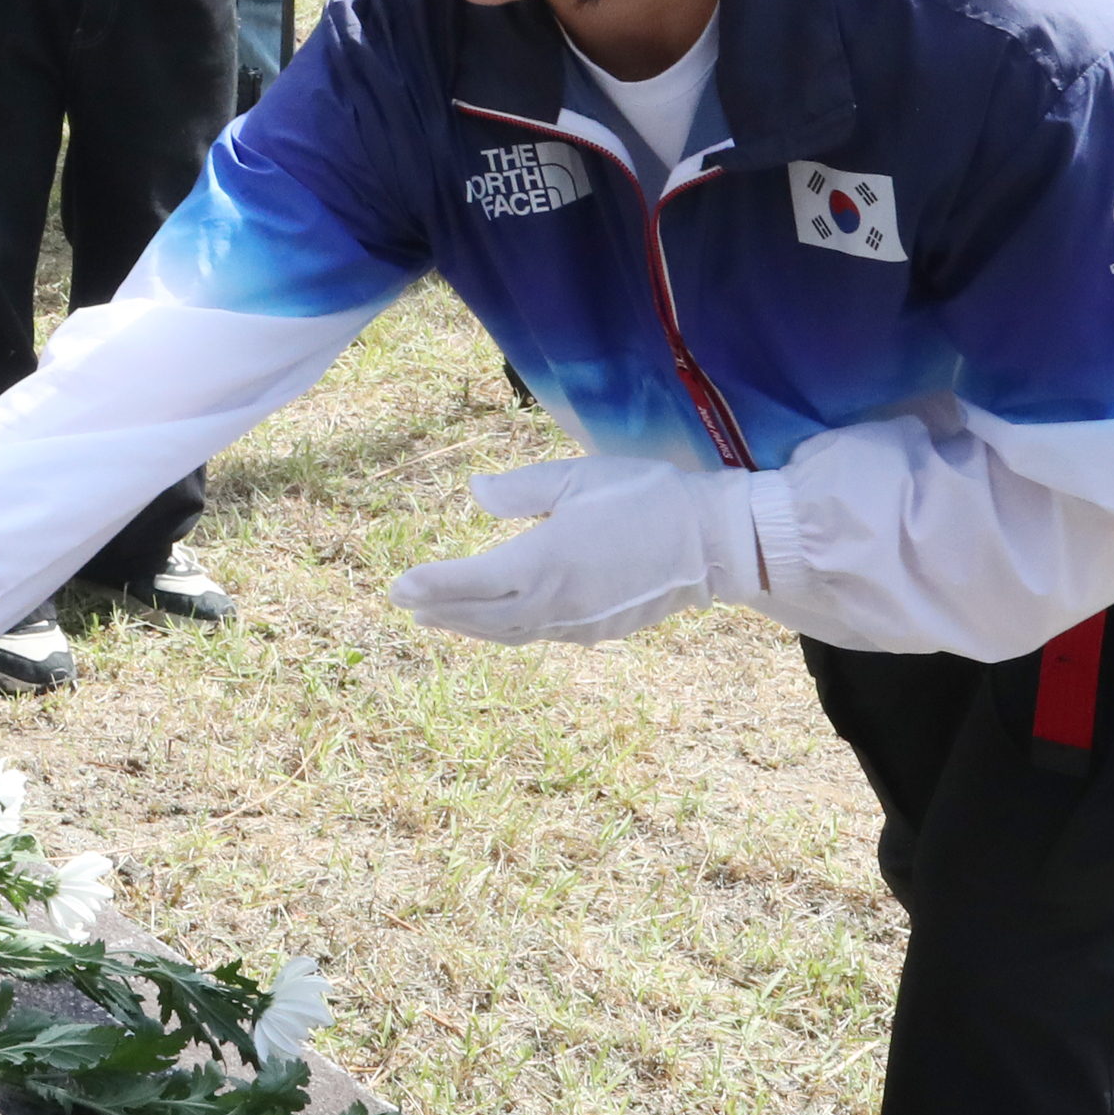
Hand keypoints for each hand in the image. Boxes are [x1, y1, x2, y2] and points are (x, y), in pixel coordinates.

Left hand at [388, 456, 762, 646]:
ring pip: (509, 632)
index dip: (432, 585)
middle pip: (483, 615)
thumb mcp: (578, 478)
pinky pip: (539, 636)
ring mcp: (577, 623)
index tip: (399, 587)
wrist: (714, 543)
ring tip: (437, 619)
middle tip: (404, 604)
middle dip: (440, 610)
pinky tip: (498, 624)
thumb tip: (474, 491)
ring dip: (469, 626)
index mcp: (544, 563)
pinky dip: (507, 632)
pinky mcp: (598, 631)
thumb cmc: (645, 497)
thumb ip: (520, 490)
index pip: (471, 583)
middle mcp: (555, 603)